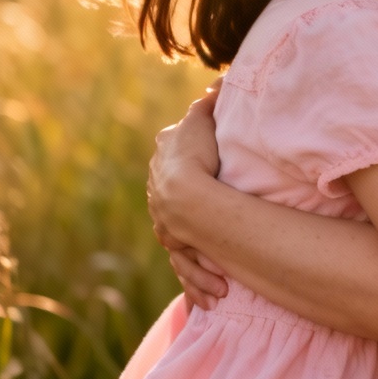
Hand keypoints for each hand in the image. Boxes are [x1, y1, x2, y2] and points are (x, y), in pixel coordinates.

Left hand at [147, 83, 227, 305]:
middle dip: (191, 227)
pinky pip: (188, 265)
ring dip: (200, 269)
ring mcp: (164, 221)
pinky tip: (210, 297)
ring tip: (217, 288)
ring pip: (182, 248)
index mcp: (163, 164)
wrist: (184, 189)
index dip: (188, 171)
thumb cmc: (195, 151)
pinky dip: (198, 281)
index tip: (200, 180)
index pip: (172, 166)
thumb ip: (212, 101)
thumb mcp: (204, 119)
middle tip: (212, 239)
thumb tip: (220, 81)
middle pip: (173, 210)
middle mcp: (158, 194)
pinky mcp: (174, 243)